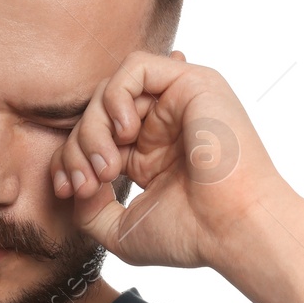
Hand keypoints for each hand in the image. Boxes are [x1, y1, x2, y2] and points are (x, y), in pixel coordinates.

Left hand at [52, 50, 291, 269]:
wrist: (235, 230)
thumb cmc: (192, 235)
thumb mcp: (122, 229)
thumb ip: (88, 208)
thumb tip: (73, 185)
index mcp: (149, 154)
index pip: (94, 139)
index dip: (69, 159)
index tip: (68, 191)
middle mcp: (163, 124)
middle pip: (96, 113)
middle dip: (77, 148)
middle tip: (87, 184)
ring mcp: (177, 102)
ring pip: (110, 90)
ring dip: (94, 128)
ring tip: (108, 167)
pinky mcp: (192, 83)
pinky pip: (135, 67)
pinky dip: (116, 97)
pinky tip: (126, 134)